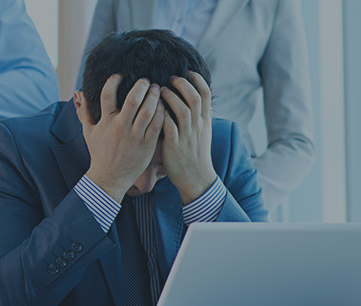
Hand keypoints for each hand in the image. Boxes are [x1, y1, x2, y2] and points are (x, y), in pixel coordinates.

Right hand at [78, 74, 164, 201]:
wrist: (109, 178)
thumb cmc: (99, 154)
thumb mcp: (89, 132)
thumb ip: (85, 111)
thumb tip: (80, 93)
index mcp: (106, 122)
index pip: (108, 94)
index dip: (114, 80)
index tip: (120, 75)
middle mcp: (120, 127)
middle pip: (133, 99)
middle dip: (141, 85)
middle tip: (146, 80)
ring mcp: (135, 136)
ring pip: (148, 110)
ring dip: (154, 96)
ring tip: (157, 89)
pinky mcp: (147, 145)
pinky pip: (157, 124)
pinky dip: (161, 112)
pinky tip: (162, 105)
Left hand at [160, 72, 217, 203]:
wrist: (196, 178)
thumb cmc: (195, 154)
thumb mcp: (203, 134)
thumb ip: (201, 118)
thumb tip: (202, 103)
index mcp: (205, 122)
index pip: (206, 95)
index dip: (198, 81)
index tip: (188, 71)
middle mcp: (198, 127)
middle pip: (195, 99)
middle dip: (183, 85)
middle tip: (172, 78)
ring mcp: (187, 136)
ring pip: (184, 111)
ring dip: (172, 97)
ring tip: (160, 90)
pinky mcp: (174, 146)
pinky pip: (170, 127)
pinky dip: (163, 115)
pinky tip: (154, 109)